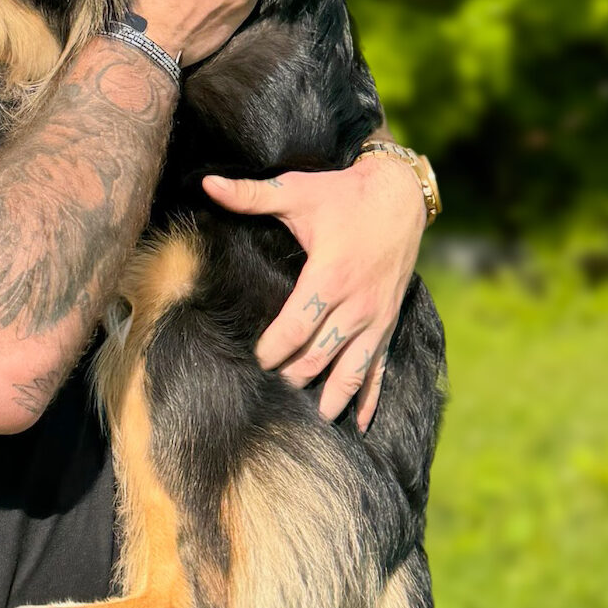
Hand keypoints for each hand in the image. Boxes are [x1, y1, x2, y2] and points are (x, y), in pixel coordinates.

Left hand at [202, 152, 426, 428]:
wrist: (400, 195)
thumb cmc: (343, 193)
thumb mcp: (296, 190)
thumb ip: (251, 194)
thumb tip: (207, 183)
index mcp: (329, 278)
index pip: (294, 329)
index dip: (272, 350)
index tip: (253, 361)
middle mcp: (356, 306)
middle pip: (318, 357)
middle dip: (292, 378)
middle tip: (267, 393)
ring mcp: (376, 319)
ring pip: (350, 371)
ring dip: (329, 398)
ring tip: (308, 419)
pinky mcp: (389, 323)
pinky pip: (379, 368)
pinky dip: (369, 398)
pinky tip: (359, 424)